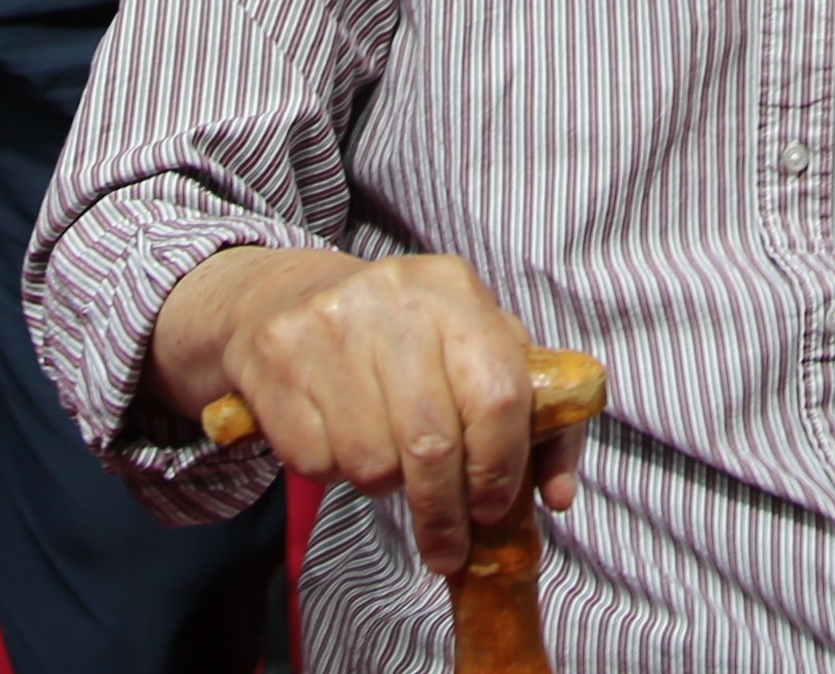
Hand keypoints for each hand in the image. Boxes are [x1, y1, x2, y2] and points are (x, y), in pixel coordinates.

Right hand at [212, 254, 585, 575]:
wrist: (286, 295)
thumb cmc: (401, 339)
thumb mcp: (470, 348)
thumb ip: (529, 416)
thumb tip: (555, 496)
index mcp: (454, 290)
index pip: (498, 394)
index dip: (500, 468)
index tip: (491, 508)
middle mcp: (394, 297)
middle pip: (432, 444)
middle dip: (444, 511)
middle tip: (446, 544)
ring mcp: (331, 324)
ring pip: (373, 462)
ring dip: (383, 482)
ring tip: (382, 452)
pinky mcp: (278, 356)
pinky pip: (318, 461)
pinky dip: (332, 468)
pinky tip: (335, 431)